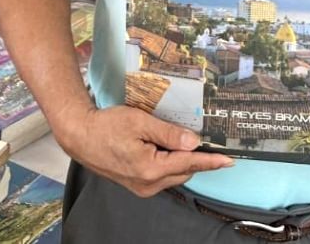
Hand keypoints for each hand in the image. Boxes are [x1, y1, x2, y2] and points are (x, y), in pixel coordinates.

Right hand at [54, 105, 232, 197]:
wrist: (80, 136)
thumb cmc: (106, 126)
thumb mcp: (139, 121)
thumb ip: (169, 133)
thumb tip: (194, 142)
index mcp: (150, 168)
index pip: (189, 163)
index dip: (210, 161)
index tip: (229, 160)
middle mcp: (148, 184)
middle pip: (183, 170)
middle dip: (191, 155)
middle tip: (190, 135)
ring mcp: (142, 187)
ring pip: (173, 174)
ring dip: (177, 158)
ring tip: (166, 137)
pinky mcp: (137, 185)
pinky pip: (162, 175)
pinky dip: (166, 162)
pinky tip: (157, 146)